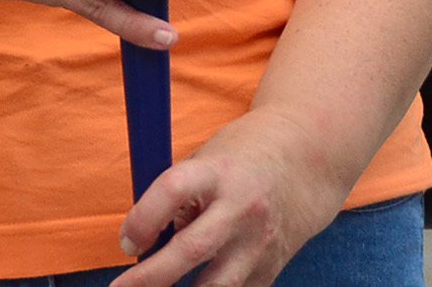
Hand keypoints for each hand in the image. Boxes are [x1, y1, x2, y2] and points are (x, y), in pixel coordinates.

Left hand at [112, 110, 347, 286]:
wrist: (305, 163)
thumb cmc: (242, 156)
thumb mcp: (208, 159)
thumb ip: (182, 197)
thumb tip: (149, 239)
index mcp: (219, 171)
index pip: (174, 190)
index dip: (144, 217)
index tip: (126, 241)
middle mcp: (241, 209)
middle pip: (192, 251)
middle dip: (151, 277)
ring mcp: (258, 245)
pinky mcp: (269, 271)